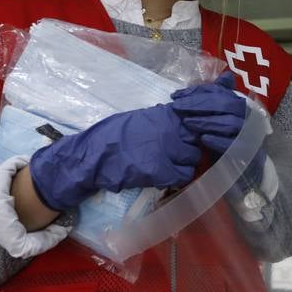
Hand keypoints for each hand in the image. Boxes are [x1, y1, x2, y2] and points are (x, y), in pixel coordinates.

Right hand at [27, 104, 199, 210]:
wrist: (94, 153)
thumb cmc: (113, 134)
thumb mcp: (141, 118)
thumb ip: (162, 120)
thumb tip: (179, 122)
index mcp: (164, 114)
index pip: (194, 119)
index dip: (194, 130)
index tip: (188, 136)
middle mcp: (170, 129)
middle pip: (197, 139)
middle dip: (190, 146)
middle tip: (179, 153)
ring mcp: (167, 149)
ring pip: (194, 158)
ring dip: (185, 162)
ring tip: (173, 165)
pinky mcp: (161, 170)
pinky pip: (183, 175)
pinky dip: (178, 177)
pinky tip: (167, 176)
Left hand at [171, 71, 248, 151]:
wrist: (245, 166)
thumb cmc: (228, 137)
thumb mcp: (221, 116)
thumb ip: (218, 97)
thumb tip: (226, 76)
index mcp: (239, 104)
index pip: (219, 91)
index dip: (197, 91)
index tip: (176, 96)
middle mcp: (247, 116)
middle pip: (225, 104)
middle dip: (199, 104)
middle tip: (177, 107)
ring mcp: (248, 134)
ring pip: (229, 123)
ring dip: (206, 121)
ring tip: (187, 122)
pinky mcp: (247, 152)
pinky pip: (232, 145)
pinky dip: (218, 141)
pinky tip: (203, 139)